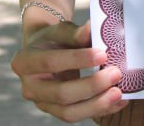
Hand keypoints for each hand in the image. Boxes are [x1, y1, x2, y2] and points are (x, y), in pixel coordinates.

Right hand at [10, 20, 127, 121]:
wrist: (46, 51)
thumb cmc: (54, 39)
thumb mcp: (61, 31)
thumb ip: (76, 33)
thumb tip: (91, 28)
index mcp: (24, 62)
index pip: (50, 63)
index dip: (77, 60)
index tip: (103, 53)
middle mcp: (29, 87)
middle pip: (61, 93)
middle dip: (91, 86)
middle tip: (116, 74)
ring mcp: (42, 103)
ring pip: (69, 112)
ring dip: (97, 104)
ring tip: (119, 93)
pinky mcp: (56, 112)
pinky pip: (78, 115)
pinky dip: (100, 110)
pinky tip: (119, 102)